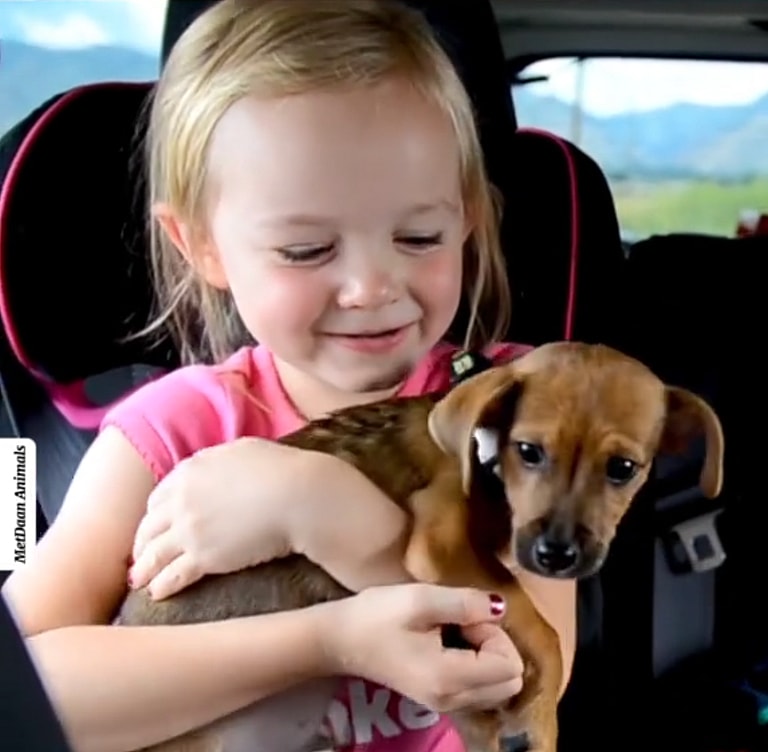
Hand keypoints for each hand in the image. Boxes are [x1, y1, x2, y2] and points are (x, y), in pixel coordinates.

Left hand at [129, 438, 319, 598]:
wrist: (296, 494)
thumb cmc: (281, 469)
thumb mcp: (243, 450)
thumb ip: (221, 459)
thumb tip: (219, 464)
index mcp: (191, 470)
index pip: (159, 496)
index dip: (155, 514)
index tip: (156, 525)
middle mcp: (182, 499)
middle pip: (149, 526)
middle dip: (142, 543)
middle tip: (140, 556)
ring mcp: (189, 529)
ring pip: (154, 553)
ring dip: (143, 569)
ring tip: (139, 582)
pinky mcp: (203, 557)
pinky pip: (173, 575)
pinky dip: (162, 586)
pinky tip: (158, 594)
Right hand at [322, 584, 523, 711]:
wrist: (339, 640)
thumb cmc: (376, 616)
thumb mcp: (420, 599)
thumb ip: (465, 603)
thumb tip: (500, 607)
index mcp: (450, 677)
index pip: (508, 665)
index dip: (495, 634)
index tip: (466, 616)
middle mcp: (454, 700)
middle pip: (509, 681)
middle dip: (496, 646)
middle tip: (463, 623)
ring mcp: (446, 704)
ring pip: (497, 686)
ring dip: (487, 655)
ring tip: (455, 631)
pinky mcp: (440, 699)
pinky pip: (480, 687)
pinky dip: (477, 664)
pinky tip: (450, 643)